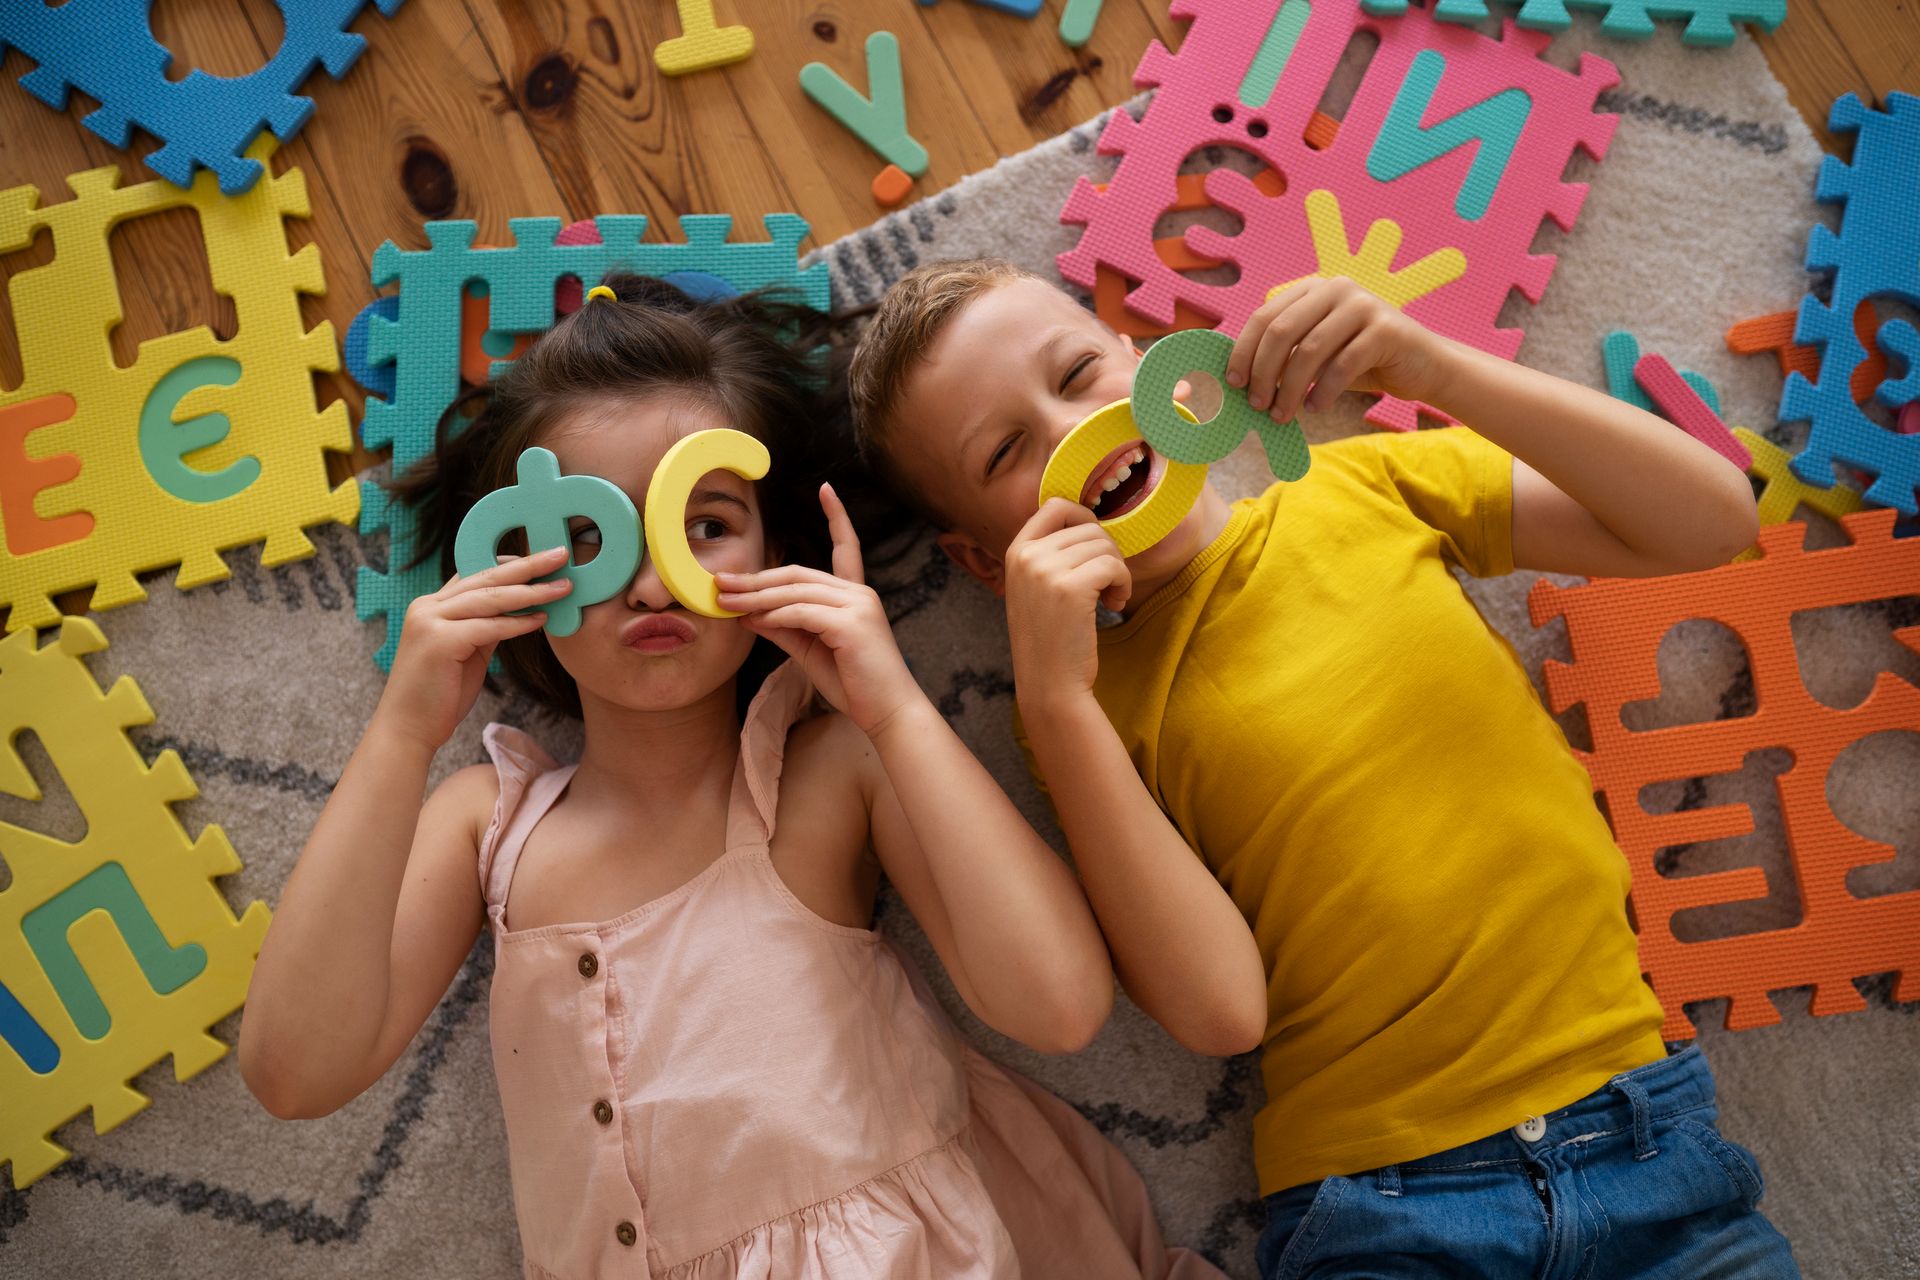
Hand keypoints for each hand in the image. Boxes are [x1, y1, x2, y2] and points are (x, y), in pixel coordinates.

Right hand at [376, 546, 569, 751]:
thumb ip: (487, 628)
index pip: (475, 574)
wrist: (408, 729)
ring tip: (563, 586)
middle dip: (527, 565)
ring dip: (531, 591)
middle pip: (486, 578)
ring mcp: (430, 621)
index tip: (542, 558)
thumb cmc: (440, 695)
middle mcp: (427, 606)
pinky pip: (488, 627)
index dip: (510, 564)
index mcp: (431, 606)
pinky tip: (542, 619)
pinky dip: (517, 623)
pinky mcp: (439, 641)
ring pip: (490, 599)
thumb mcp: (468, 652)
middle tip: (560, 553)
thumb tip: (520, 609)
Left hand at [715, 484, 923, 736]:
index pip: (847, 547)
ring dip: (756, 597)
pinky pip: (802, 613)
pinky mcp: (852, 625)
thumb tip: (746, 615)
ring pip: (796, 591)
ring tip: (726, 602)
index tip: (826, 489)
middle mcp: (859, 593)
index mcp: (855, 595)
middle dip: (756, 578)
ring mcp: (858, 606)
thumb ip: (782, 628)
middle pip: (799, 574)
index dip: (837, 517)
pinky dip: (774, 615)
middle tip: (720, 583)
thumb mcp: (810, 651)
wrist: (886, 712)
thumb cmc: (854, 684)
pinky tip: (753, 620)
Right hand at [1004, 499, 1129, 708]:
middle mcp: (1027, 556)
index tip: (1096, 548)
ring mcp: (1046, 570)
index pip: (1055, 506)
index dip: (1084, 519)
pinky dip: (1123, 584)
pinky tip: (1113, 605)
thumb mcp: (1035, 588)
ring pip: (1105, 545)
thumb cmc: (1050, 639)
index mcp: (1016, 551)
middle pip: (1088, 527)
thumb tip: (1089, 523)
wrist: (1048, 684)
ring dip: (1117, 571)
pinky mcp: (1071, 588)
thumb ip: (1050, 555)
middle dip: (1107, 553)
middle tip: (1106, 585)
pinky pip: (1114, 565)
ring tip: (1109, 599)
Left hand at [1224, 276, 1449, 421]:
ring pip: (1310, 350)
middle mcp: (1336, 288)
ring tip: (1282, 415)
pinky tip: (1315, 408)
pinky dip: (1323, 392)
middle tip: (1257, 405)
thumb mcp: (1318, 354)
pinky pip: (1342, 365)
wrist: (1422, 366)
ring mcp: (1363, 304)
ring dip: (1289, 389)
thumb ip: (1286, 354)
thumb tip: (1241, 378)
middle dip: (1263, 372)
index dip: (1244, 351)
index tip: (1234, 383)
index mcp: (1314, 288)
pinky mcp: (1386, 329)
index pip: (1264, 316)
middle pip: (1282, 331)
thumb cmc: (1362, 362)